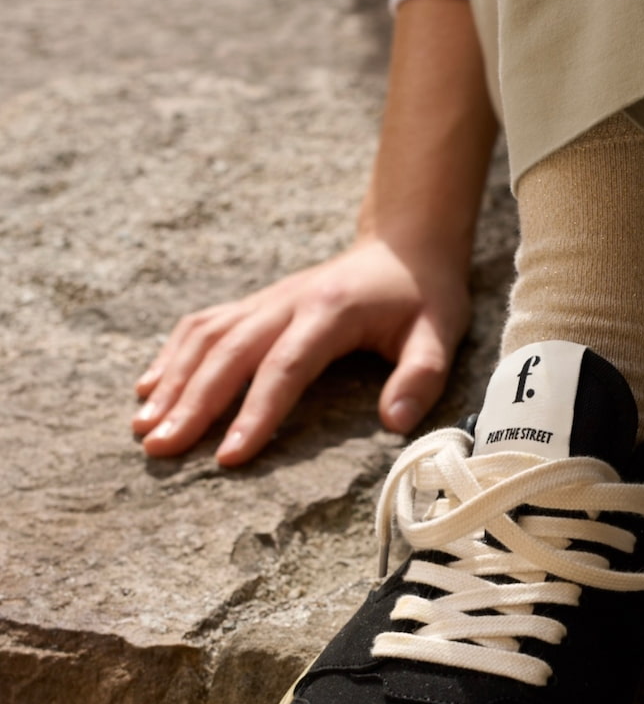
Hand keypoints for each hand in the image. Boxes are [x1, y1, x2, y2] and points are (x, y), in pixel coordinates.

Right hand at [132, 237, 470, 465]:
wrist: (405, 246)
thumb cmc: (424, 297)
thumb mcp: (439, 334)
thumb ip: (420, 377)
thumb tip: (395, 424)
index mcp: (330, 312)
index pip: (285, 367)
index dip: (256, 413)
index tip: (230, 457)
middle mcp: (287, 302)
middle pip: (230, 354)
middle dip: (192, 405)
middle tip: (161, 449)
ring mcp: (266, 300)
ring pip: (206, 338)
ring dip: (171, 382)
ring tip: (143, 428)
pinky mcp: (255, 304)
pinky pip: (203, 325)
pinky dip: (172, 356)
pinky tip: (150, 389)